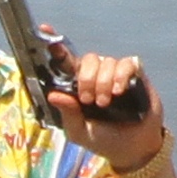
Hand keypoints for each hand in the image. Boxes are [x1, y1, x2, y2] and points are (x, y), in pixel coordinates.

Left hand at [44, 30, 164, 171]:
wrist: (131, 147)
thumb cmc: (99, 138)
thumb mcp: (78, 131)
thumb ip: (67, 114)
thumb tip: (54, 95)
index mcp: (75, 85)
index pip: (63, 61)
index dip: (54, 45)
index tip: (44, 29)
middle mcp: (93, 74)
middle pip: (85, 59)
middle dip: (85, 79)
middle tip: (88, 100)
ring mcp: (112, 73)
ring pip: (104, 61)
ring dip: (103, 82)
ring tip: (105, 102)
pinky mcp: (132, 75)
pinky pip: (125, 63)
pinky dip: (120, 76)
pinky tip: (119, 91)